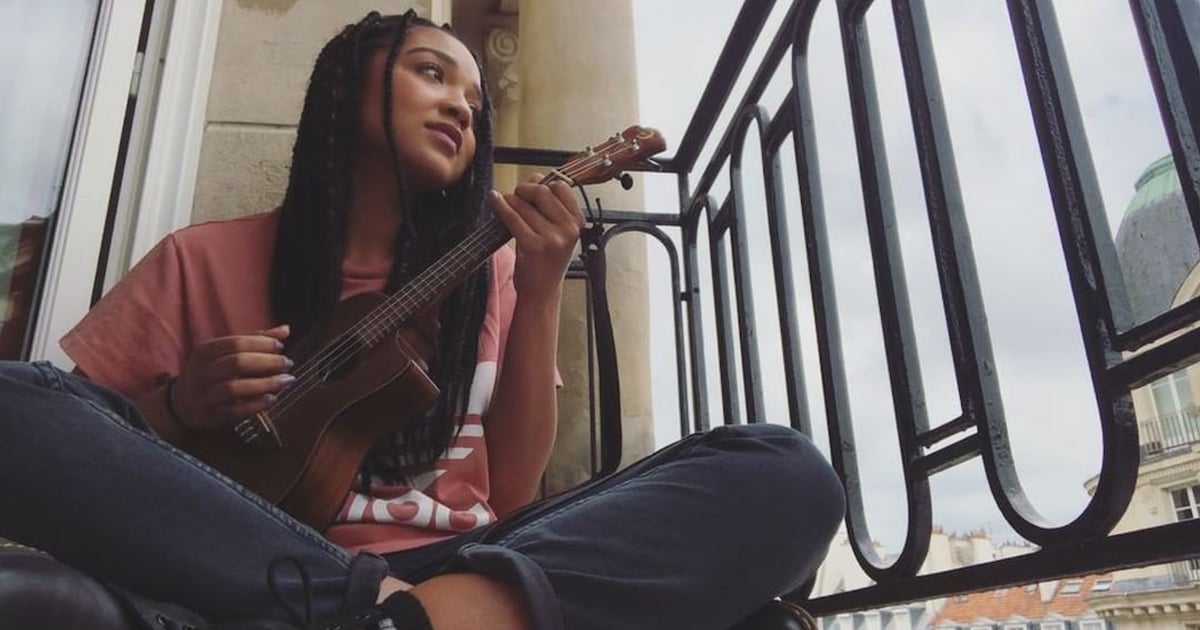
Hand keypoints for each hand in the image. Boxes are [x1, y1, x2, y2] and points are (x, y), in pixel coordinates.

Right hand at [170, 325, 294, 430]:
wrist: (180, 404)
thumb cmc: (211, 373)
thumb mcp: (225, 354)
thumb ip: (255, 341)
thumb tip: (285, 330)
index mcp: (205, 351)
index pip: (234, 343)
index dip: (260, 344)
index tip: (280, 346)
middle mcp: (201, 372)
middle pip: (235, 363)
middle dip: (265, 362)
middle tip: (287, 363)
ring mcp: (203, 396)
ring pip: (233, 388)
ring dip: (264, 384)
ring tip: (285, 381)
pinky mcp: (210, 416)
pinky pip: (233, 411)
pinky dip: (255, 405)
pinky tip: (271, 400)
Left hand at [489, 174, 584, 298]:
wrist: (542, 291)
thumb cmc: (547, 261)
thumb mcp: (558, 233)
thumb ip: (550, 205)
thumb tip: (535, 177)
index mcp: (577, 222)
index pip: (561, 187)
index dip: (543, 184)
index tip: (532, 189)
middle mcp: (568, 229)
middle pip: (541, 192)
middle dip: (524, 190)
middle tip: (516, 196)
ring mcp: (551, 238)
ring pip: (523, 204)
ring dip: (509, 200)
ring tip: (506, 206)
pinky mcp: (532, 246)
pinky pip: (511, 217)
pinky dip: (499, 205)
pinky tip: (494, 200)